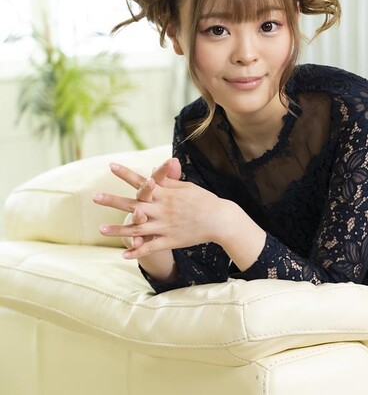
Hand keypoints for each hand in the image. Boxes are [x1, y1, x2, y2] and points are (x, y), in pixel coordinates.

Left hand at [94, 158, 232, 258]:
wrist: (220, 220)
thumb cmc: (204, 200)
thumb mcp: (186, 187)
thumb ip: (168, 181)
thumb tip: (154, 171)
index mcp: (166, 194)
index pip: (143, 182)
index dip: (126, 174)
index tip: (111, 165)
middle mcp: (163, 209)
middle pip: (134, 204)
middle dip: (113, 201)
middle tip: (95, 197)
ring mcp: (165, 226)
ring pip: (138, 229)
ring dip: (119, 229)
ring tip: (101, 229)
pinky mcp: (170, 240)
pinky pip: (151, 247)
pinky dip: (137, 252)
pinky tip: (124, 254)